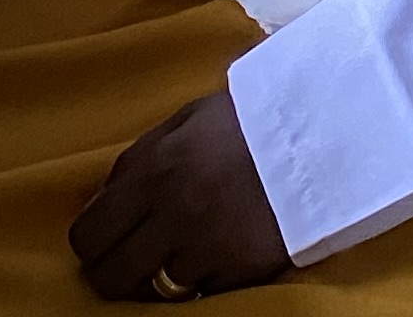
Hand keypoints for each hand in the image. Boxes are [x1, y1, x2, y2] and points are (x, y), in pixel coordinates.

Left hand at [70, 89, 290, 298]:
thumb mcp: (183, 122)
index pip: (90, 235)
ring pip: (156, 290)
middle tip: (128, 260)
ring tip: (176, 254)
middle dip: (112, 272)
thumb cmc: (246, 120)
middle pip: (114, 276)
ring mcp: (210, 248)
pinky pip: (202, 291)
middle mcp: (176, 216)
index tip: (101, 241)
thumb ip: (137, 161)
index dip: (90, 244)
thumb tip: (100, 203)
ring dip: (160, 275)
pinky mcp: (242, 270)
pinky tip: (212, 254)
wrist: (322, 131)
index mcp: (155, 172)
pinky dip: (202, 279)